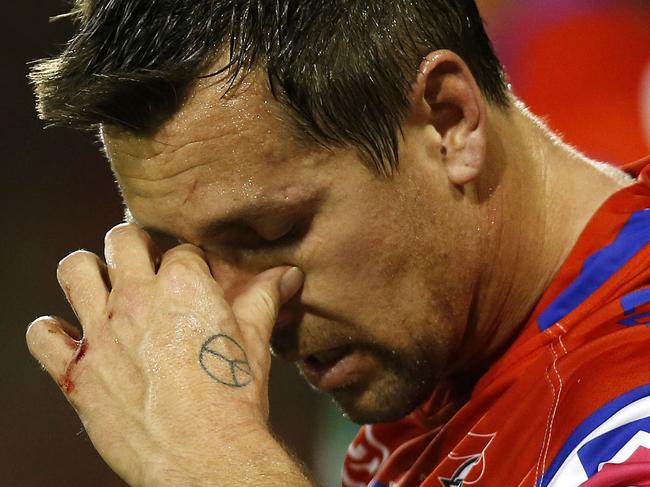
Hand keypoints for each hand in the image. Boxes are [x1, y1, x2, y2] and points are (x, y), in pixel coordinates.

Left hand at [26, 223, 303, 485]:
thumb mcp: (254, 340)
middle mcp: (136, 297)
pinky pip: (42, 336)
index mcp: (183, 284)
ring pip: (75, 270)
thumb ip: (264, 298)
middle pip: (121, 240)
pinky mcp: (77, 371)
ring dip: (86, 270)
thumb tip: (286, 275)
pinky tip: (69, 336)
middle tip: (142, 262)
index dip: (188, 260)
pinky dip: (51, 331)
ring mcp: (101, 331)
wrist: (203, 454)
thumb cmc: (232, 398)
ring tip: (100, 283)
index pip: (180, 249)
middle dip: (133, 244)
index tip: (192, 275)